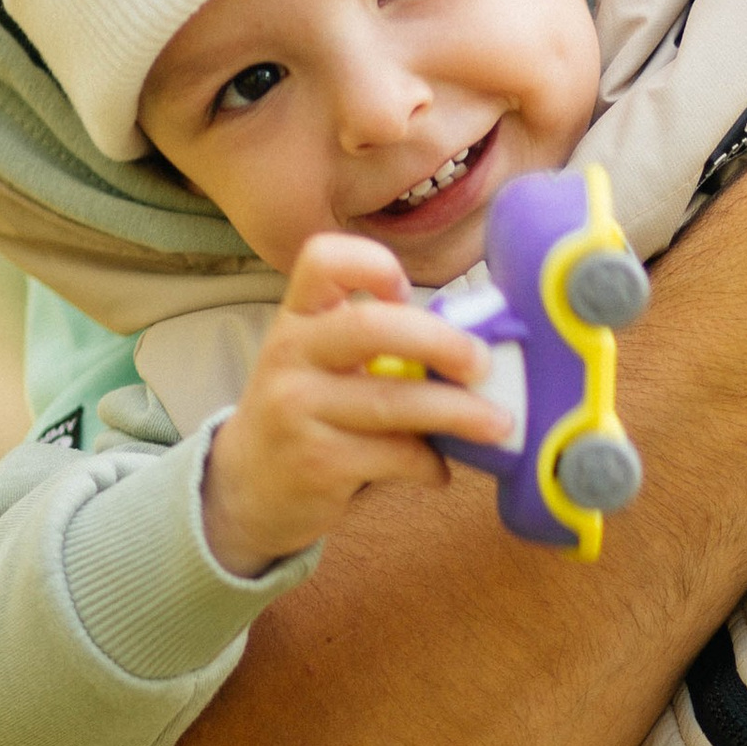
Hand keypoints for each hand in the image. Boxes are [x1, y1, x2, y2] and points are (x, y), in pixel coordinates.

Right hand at [201, 232, 508, 578]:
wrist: (248, 485)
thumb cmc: (309, 413)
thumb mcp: (323, 364)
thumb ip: (379, 345)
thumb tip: (478, 345)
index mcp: (298, 316)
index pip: (323, 259)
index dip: (373, 264)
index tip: (407, 291)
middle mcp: (290, 354)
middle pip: (372, 327)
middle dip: (440, 342)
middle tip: (482, 364)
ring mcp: (298, 409)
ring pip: (392, 402)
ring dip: (458, 413)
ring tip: (497, 425)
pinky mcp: (315, 462)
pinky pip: (392, 456)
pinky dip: (429, 464)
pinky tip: (438, 470)